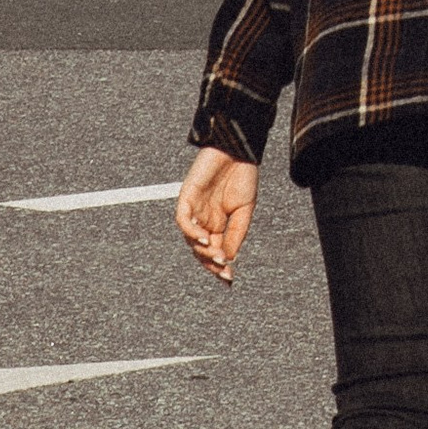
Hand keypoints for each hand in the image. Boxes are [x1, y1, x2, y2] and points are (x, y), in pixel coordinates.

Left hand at [177, 147, 259, 282]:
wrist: (239, 150)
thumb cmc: (243, 175)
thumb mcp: (244, 210)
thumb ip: (236, 234)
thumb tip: (229, 257)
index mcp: (217, 223)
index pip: (214, 251)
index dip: (219, 266)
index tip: (230, 278)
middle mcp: (203, 219)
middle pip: (200, 249)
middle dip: (211, 263)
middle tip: (224, 270)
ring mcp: (194, 209)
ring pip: (189, 238)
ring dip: (202, 251)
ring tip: (217, 256)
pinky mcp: (186, 196)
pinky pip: (183, 219)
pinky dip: (192, 231)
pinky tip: (206, 239)